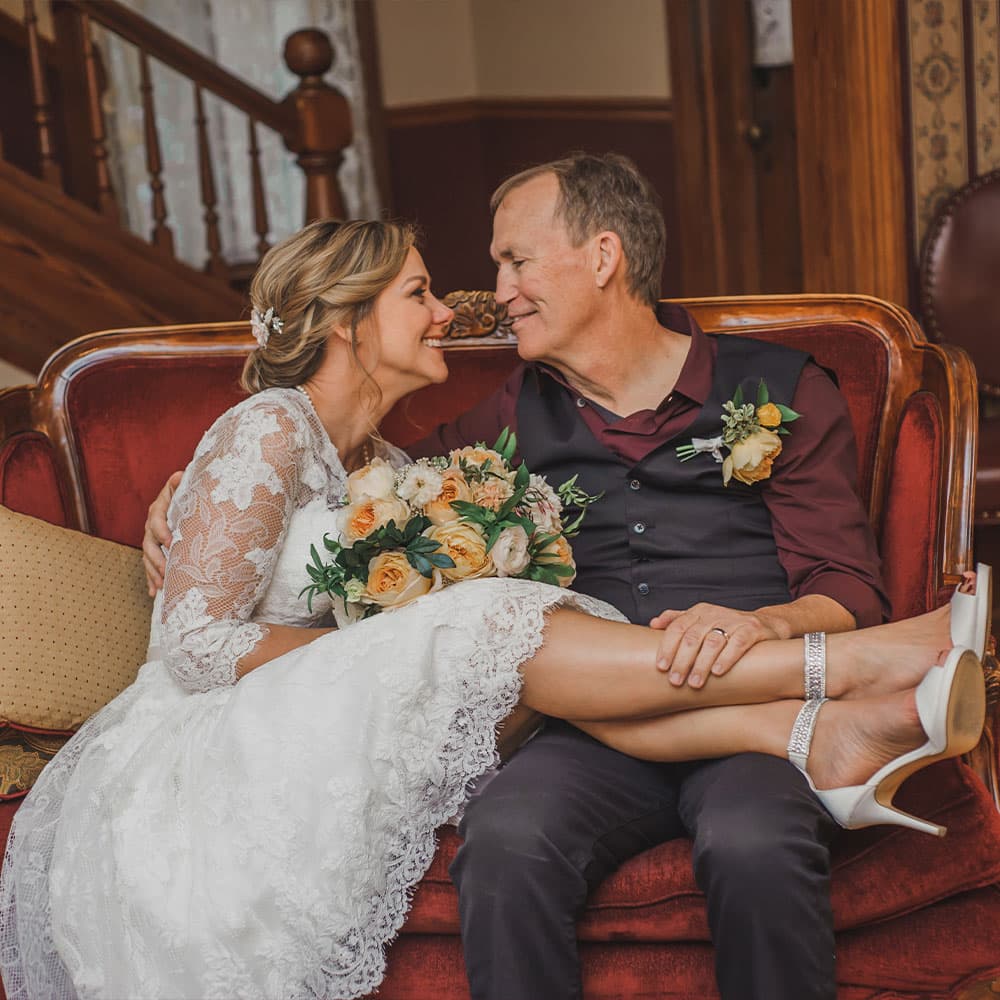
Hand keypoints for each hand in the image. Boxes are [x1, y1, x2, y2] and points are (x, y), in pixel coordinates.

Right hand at [142, 470, 182, 595]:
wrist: (187, 499)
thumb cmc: (189, 494)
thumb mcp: (185, 488)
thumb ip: (180, 484)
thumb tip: (179, 474)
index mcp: (160, 508)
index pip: (156, 520)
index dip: (161, 531)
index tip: (170, 542)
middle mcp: (152, 523)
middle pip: (149, 543)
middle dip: (157, 559)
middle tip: (166, 572)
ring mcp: (151, 538)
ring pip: (148, 557)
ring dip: (153, 573)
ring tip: (161, 586)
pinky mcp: (155, 550)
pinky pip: (150, 566)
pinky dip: (152, 579)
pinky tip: (154, 593)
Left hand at [649, 603, 784, 688]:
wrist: (765, 624)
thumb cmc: (727, 627)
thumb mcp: (701, 620)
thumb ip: (677, 620)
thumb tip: (653, 624)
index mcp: (699, 612)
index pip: (677, 627)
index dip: (667, 647)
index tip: (660, 667)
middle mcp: (714, 614)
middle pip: (692, 637)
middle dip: (682, 661)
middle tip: (675, 681)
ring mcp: (734, 621)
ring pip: (713, 642)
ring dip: (702, 664)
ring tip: (694, 683)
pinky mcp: (752, 630)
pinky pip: (738, 643)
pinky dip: (727, 658)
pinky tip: (718, 672)